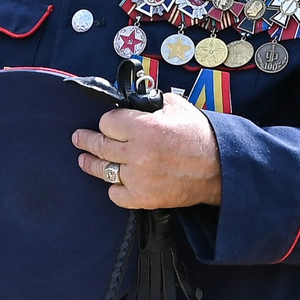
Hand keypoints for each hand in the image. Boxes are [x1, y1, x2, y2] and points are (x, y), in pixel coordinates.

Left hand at [72, 97, 222, 209]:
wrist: (220, 168)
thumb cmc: (200, 136)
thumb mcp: (176, 107)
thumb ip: (151, 102)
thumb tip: (135, 101)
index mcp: (143, 128)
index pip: (107, 122)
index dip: (109, 121)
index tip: (111, 123)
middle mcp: (136, 153)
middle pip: (99, 145)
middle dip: (86, 140)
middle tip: (79, 138)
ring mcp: (138, 178)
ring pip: (103, 170)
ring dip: (90, 164)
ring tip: (84, 160)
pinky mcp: (144, 198)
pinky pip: (116, 194)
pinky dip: (114, 188)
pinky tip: (113, 182)